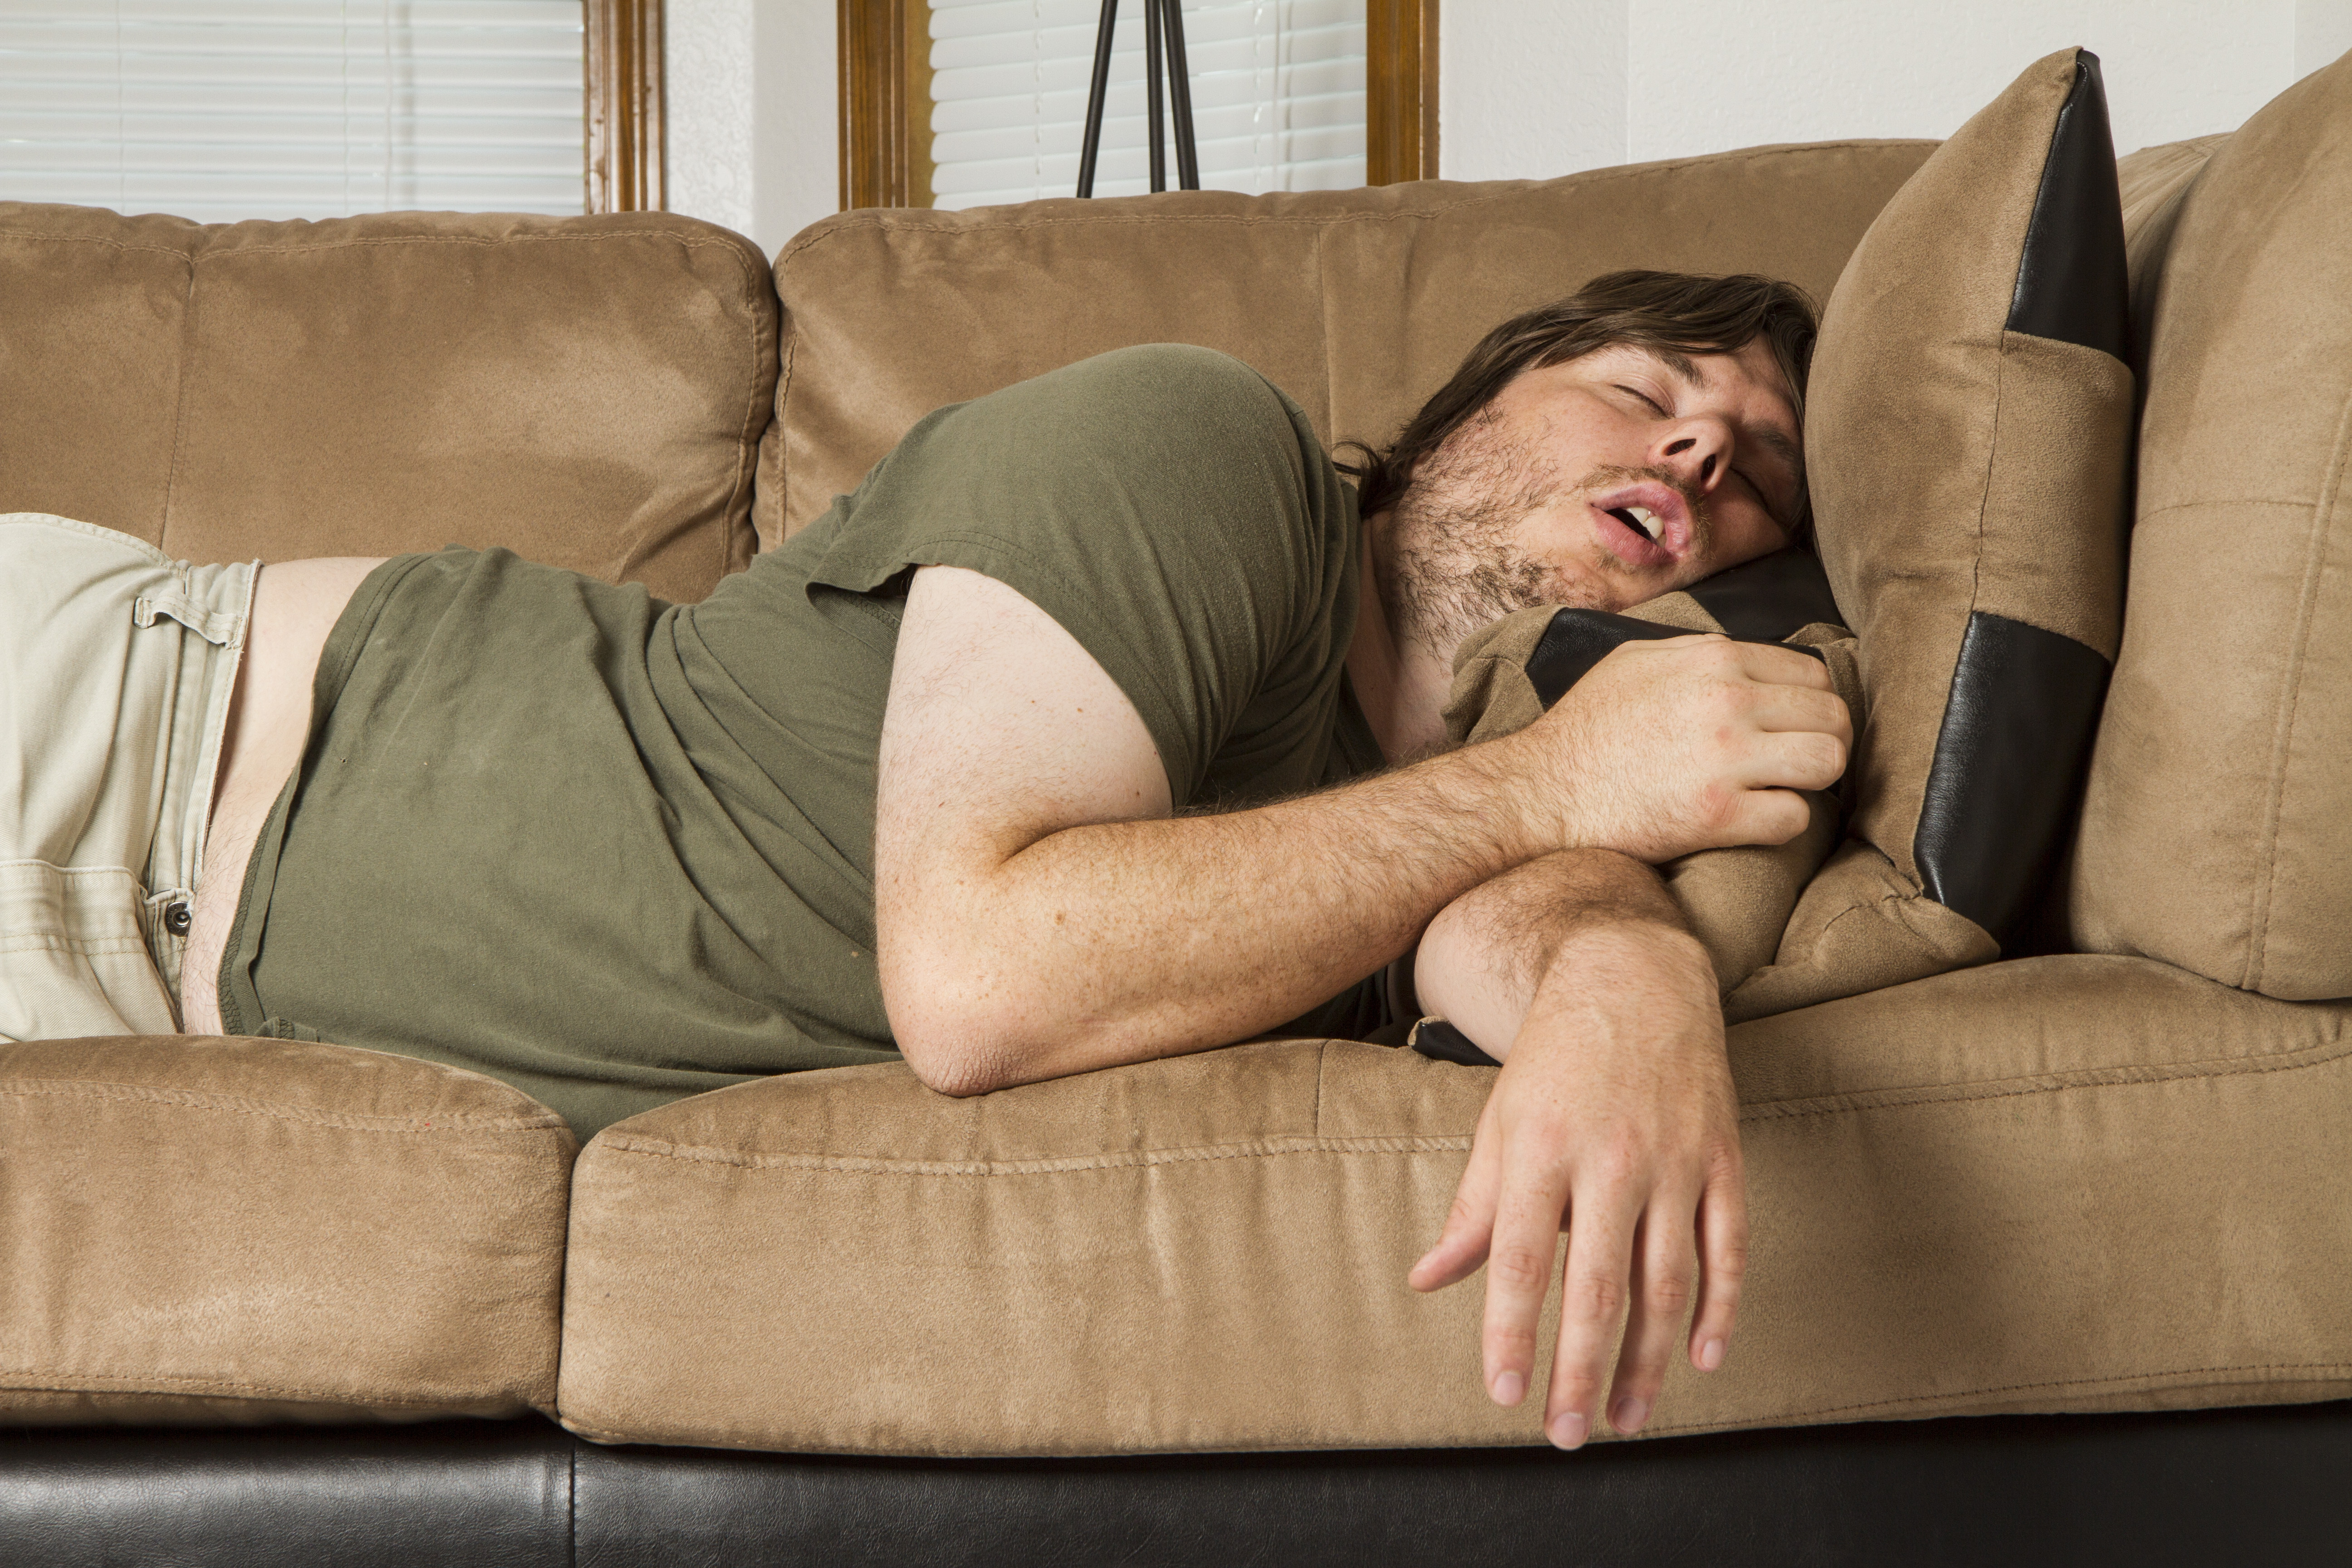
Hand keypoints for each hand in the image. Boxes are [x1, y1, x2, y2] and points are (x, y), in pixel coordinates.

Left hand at [1408, 923, 1746, 1446]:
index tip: (1503, 1395)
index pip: (1519, 1261)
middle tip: (1568, 1434)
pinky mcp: (1722, 1156)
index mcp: (1541, 1150)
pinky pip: (1728, 1246)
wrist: (1633, 975)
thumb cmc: (1554, 1061)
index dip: (1511, 1333)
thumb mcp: (1499, 1123)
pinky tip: (1703, 1358)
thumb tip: (1426, 1280)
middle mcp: (1610, 1158)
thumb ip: (1472, 1209)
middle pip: (1597, 1287)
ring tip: (1628, 1418)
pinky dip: (1720, 1307)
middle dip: (1581, 1371)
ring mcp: (1675, 1159)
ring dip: (1649, 1360)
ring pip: (1667, 1281)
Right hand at [1506, 634, 1848, 862]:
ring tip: (1781, 789)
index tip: (1791, 729)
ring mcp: (1725, 758)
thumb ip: (1698, 653)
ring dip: (1812, 781)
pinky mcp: (1717, 815)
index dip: (1809, 706)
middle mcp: (1727, 701)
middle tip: (1796, 764)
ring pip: (1828, 762)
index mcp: (1713, 660)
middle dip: (1822, 742)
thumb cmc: (1585, 729)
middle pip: (1833, 716)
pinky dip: (1779, 824)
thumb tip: (1744, 659)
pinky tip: (1750, 821)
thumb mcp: (1635, 661)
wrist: (1539, 792)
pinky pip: (1794, 819)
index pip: (1813, 674)